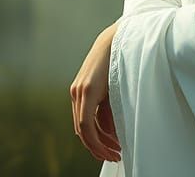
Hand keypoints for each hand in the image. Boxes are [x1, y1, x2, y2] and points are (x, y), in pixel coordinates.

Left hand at [70, 22, 122, 163]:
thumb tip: (107, 134)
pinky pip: (88, 120)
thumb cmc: (116, 62)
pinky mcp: (86, 87)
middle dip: (98, 147)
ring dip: (99, 143)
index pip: (83, 128)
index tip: (108, 153)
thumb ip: (106, 110)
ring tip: (115, 152)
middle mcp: (77, 93)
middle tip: (113, 156)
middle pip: (82, 131)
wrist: (117, 38)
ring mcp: (79, 90)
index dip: (95, 145)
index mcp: (80, 93)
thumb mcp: (110, 91)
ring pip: (84, 128)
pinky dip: (99, 134)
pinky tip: (113, 140)